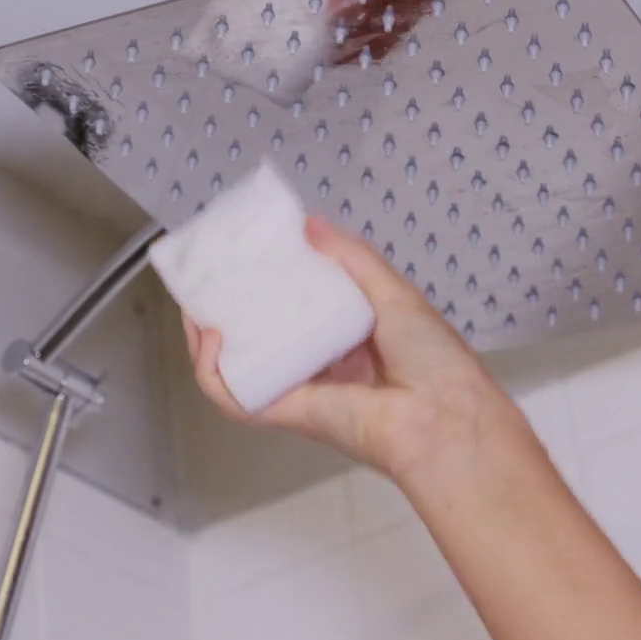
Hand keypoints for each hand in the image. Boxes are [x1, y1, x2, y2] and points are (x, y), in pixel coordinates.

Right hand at [183, 216, 537, 488]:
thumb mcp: (393, 292)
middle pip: (257, 339)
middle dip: (226, 310)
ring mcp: (298, 391)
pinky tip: (213, 336)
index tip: (248, 258)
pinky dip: (211, 370)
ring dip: (205, 341)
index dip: (266, 286)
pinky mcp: (283, 412)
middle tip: (211, 277)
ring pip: (235, 369)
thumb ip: (351, 258)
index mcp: (347, 339)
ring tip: (196, 306)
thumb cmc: (434, 359)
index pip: (294, 311)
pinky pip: (233, 397)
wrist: (444, 415)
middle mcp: (318, 366)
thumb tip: (310, 224)